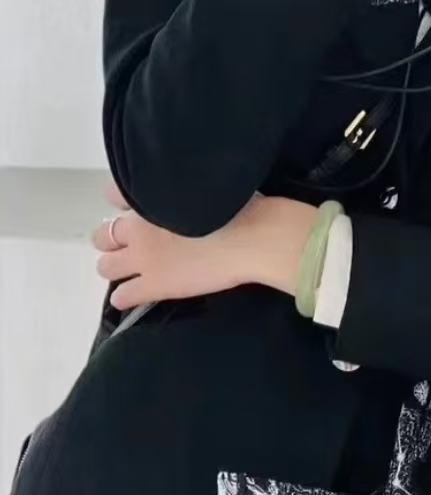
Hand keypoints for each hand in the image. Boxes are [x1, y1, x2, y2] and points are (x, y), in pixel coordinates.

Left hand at [93, 182, 316, 308]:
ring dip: (114, 267)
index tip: (135, 210)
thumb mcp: (207, 184)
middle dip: (113, 240)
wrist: (250, 237)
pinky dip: (123, 297)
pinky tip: (128, 298)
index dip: (123, 205)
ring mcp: (144, 259)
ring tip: (130, 273)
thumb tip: (189, 192)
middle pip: (104, 234)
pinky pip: (123, 295)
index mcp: (150, 197)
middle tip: (132, 248)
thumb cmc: (240, 208)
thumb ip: (186, 188)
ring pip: (106, 265)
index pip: (114, 195)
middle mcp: (138, 227)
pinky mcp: (155, 285)